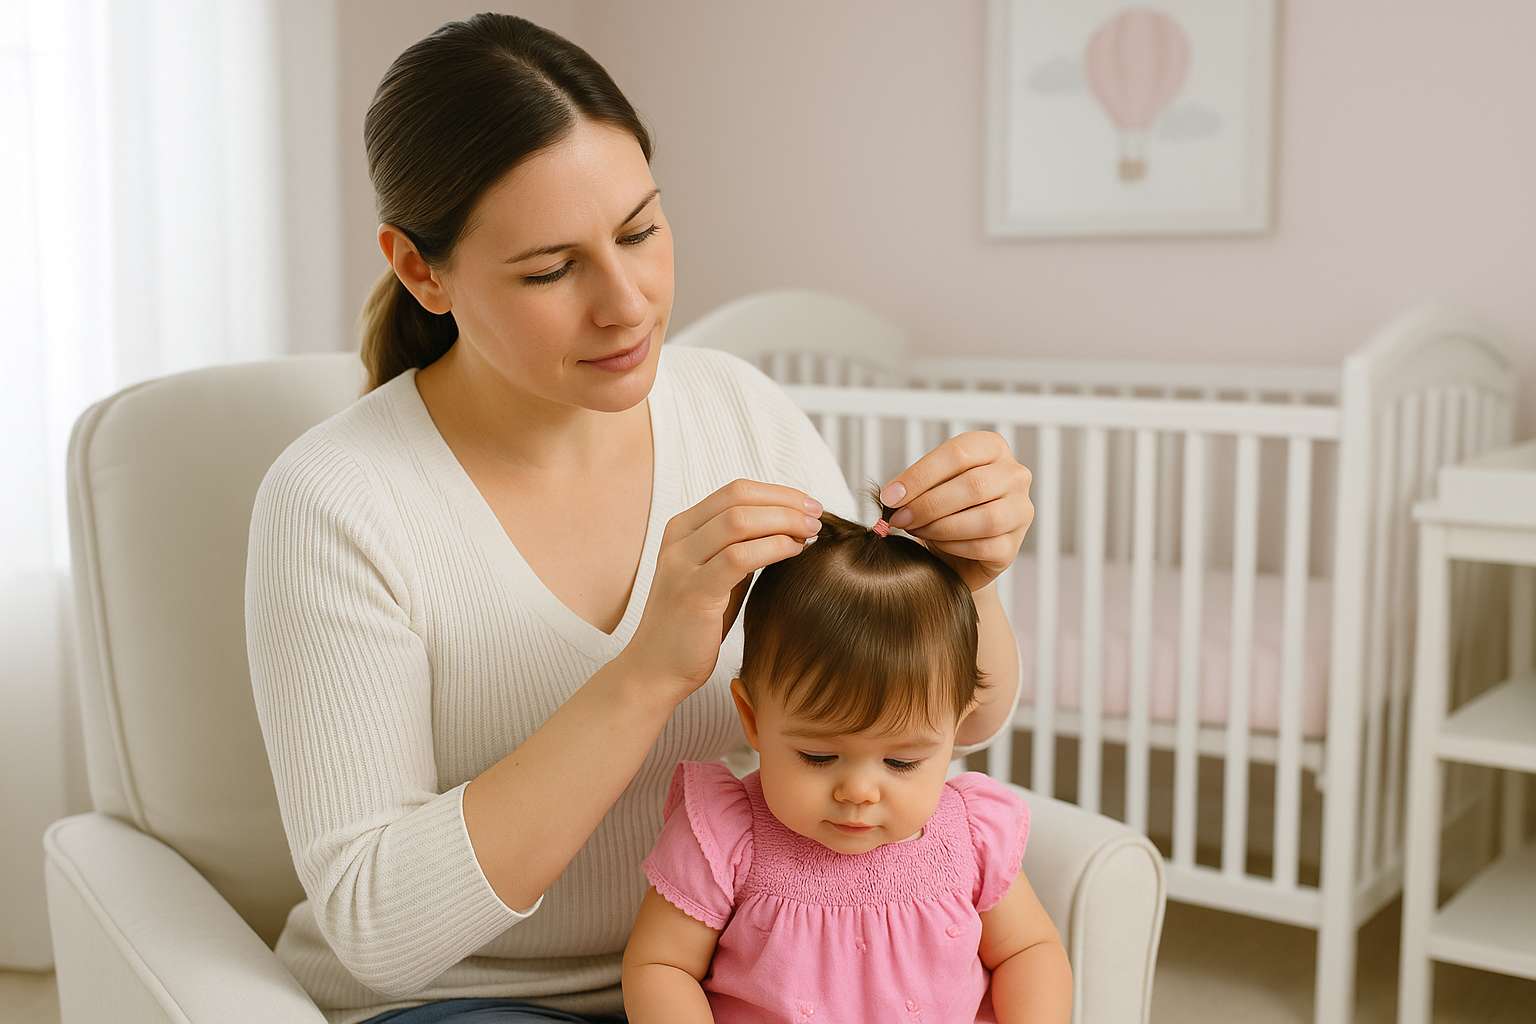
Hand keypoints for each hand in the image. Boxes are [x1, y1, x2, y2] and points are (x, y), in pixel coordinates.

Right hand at [621, 479, 822, 701]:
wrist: (657, 668)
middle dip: (786, 501)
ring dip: (784, 521)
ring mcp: (682, 564)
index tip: (808, 504)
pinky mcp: (693, 592)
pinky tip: (795, 552)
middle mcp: (678, 539)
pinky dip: (773, 547)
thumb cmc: (694, 625)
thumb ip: (742, 549)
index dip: (778, 492)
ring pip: (739, 521)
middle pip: (738, 497)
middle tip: (817, 514)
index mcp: (683, 528)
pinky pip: (739, 557)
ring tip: (812, 532)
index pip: (735, 491)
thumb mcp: (718, 576)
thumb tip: (789, 527)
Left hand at [879, 431, 1033, 592]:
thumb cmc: (942, 508)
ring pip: (986, 518)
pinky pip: (986, 546)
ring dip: (941, 527)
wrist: (955, 550)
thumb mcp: (929, 485)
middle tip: (899, 518)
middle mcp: (1015, 475)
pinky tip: (937, 544)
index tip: (891, 496)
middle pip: (974, 485)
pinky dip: (954, 546)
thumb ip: (914, 485)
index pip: (959, 453)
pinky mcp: (1014, 545)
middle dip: (928, 504)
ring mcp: (1021, 510)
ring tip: (916, 530)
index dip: (921, 475)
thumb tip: (892, 496)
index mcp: (992, 447)